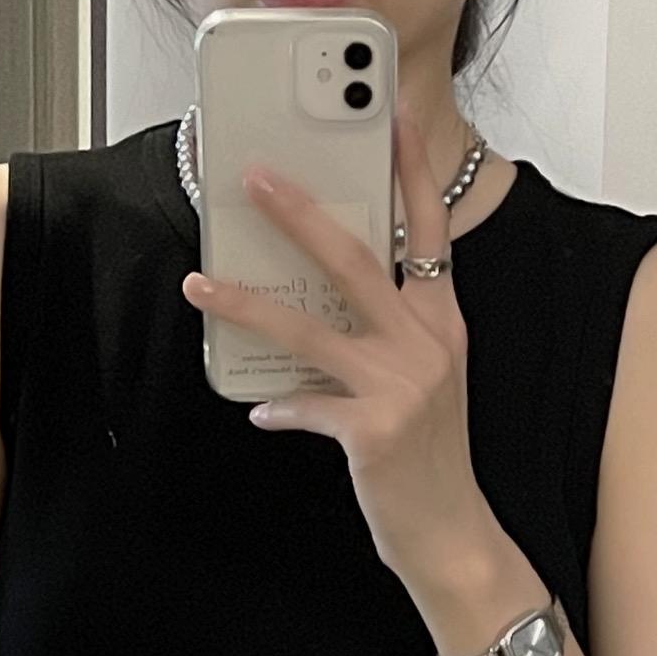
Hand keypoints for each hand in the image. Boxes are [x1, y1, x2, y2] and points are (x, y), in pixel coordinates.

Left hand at [180, 113, 502, 602]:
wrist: (453, 536)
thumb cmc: (431, 461)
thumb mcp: (425, 384)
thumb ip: (389, 337)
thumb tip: (319, 310)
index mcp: (443, 322)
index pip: (430, 229)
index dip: (411, 172)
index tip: (389, 119)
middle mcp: (426, 343)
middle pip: (356, 259)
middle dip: (300, 214)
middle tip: (256, 179)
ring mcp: (401, 385)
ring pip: (310, 328)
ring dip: (248, 304)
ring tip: (202, 286)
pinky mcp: (373, 430)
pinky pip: (306, 405)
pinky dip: (280, 406)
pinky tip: (263, 410)